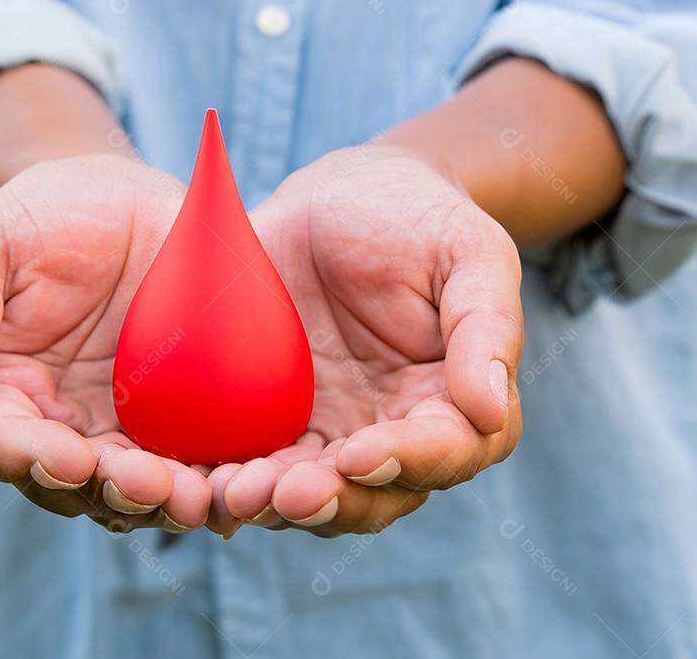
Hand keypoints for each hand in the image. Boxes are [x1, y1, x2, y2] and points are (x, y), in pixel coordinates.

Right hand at [0, 155, 211, 532]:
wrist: (121, 199)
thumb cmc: (40, 218)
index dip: (27, 458)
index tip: (68, 459)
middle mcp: (53, 424)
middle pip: (66, 483)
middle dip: (105, 490)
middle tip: (146, 485)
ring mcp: (115, 427)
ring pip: (126, 487)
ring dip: (157, 500)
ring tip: (191, 497)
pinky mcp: (172, 420)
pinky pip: (182, 461)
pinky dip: (200, 480)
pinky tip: (223, 482)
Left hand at [207, 146, 523, 536]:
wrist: (341, 195)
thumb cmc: (418, 217)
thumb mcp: (468, 252)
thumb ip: (486, 325)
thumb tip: (491, 411)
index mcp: (455, 400)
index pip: (447, 450)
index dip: (408, 460)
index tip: (361, 455)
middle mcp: (395, 430)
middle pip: (375, 493)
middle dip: (333, 500)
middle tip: (286, 496)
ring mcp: (331, 430)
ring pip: (312, 492)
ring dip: (276, 502)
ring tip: (238, 494)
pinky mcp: (275, 419)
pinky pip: (256, 460)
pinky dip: (234, 476)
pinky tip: (205, 475)